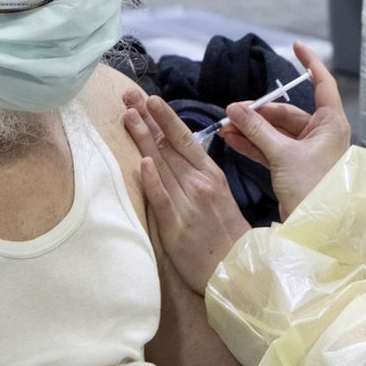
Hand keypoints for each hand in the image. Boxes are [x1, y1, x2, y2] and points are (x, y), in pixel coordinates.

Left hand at [123, 90, 250, 294]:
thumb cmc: (225, 233)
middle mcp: (199, 184)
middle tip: (128, 95)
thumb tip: (173, 154)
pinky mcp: (175, 228)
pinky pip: (162, 200)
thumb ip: (197, 175)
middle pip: (168, 146)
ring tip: (127, 115)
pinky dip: (152, 180)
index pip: (184, 139)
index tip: (150, 98)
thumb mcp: (219, 195)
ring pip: (161, 165)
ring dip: (143, 138)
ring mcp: (187, 204)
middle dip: (147, 118)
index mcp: (210, 174)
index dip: (165, 117)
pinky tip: (143, 162)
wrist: (237, 270)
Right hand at [220, 41, 350, 219]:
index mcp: (331, 124)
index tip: (295, 46)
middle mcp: (322, 134)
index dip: (309, 63)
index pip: (322, 83)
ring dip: (251, 128)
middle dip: (258, 111)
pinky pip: (271, 148)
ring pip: (276, 131)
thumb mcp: (283, 155)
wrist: (318, 230)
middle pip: (287, 111)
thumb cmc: (314, 191)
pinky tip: (232, 139)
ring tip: (226, 126)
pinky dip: (253, 144)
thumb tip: (235, 109)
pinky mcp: (295, 167)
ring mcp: (308, 151)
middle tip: (233, 111)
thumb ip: (258, 130)